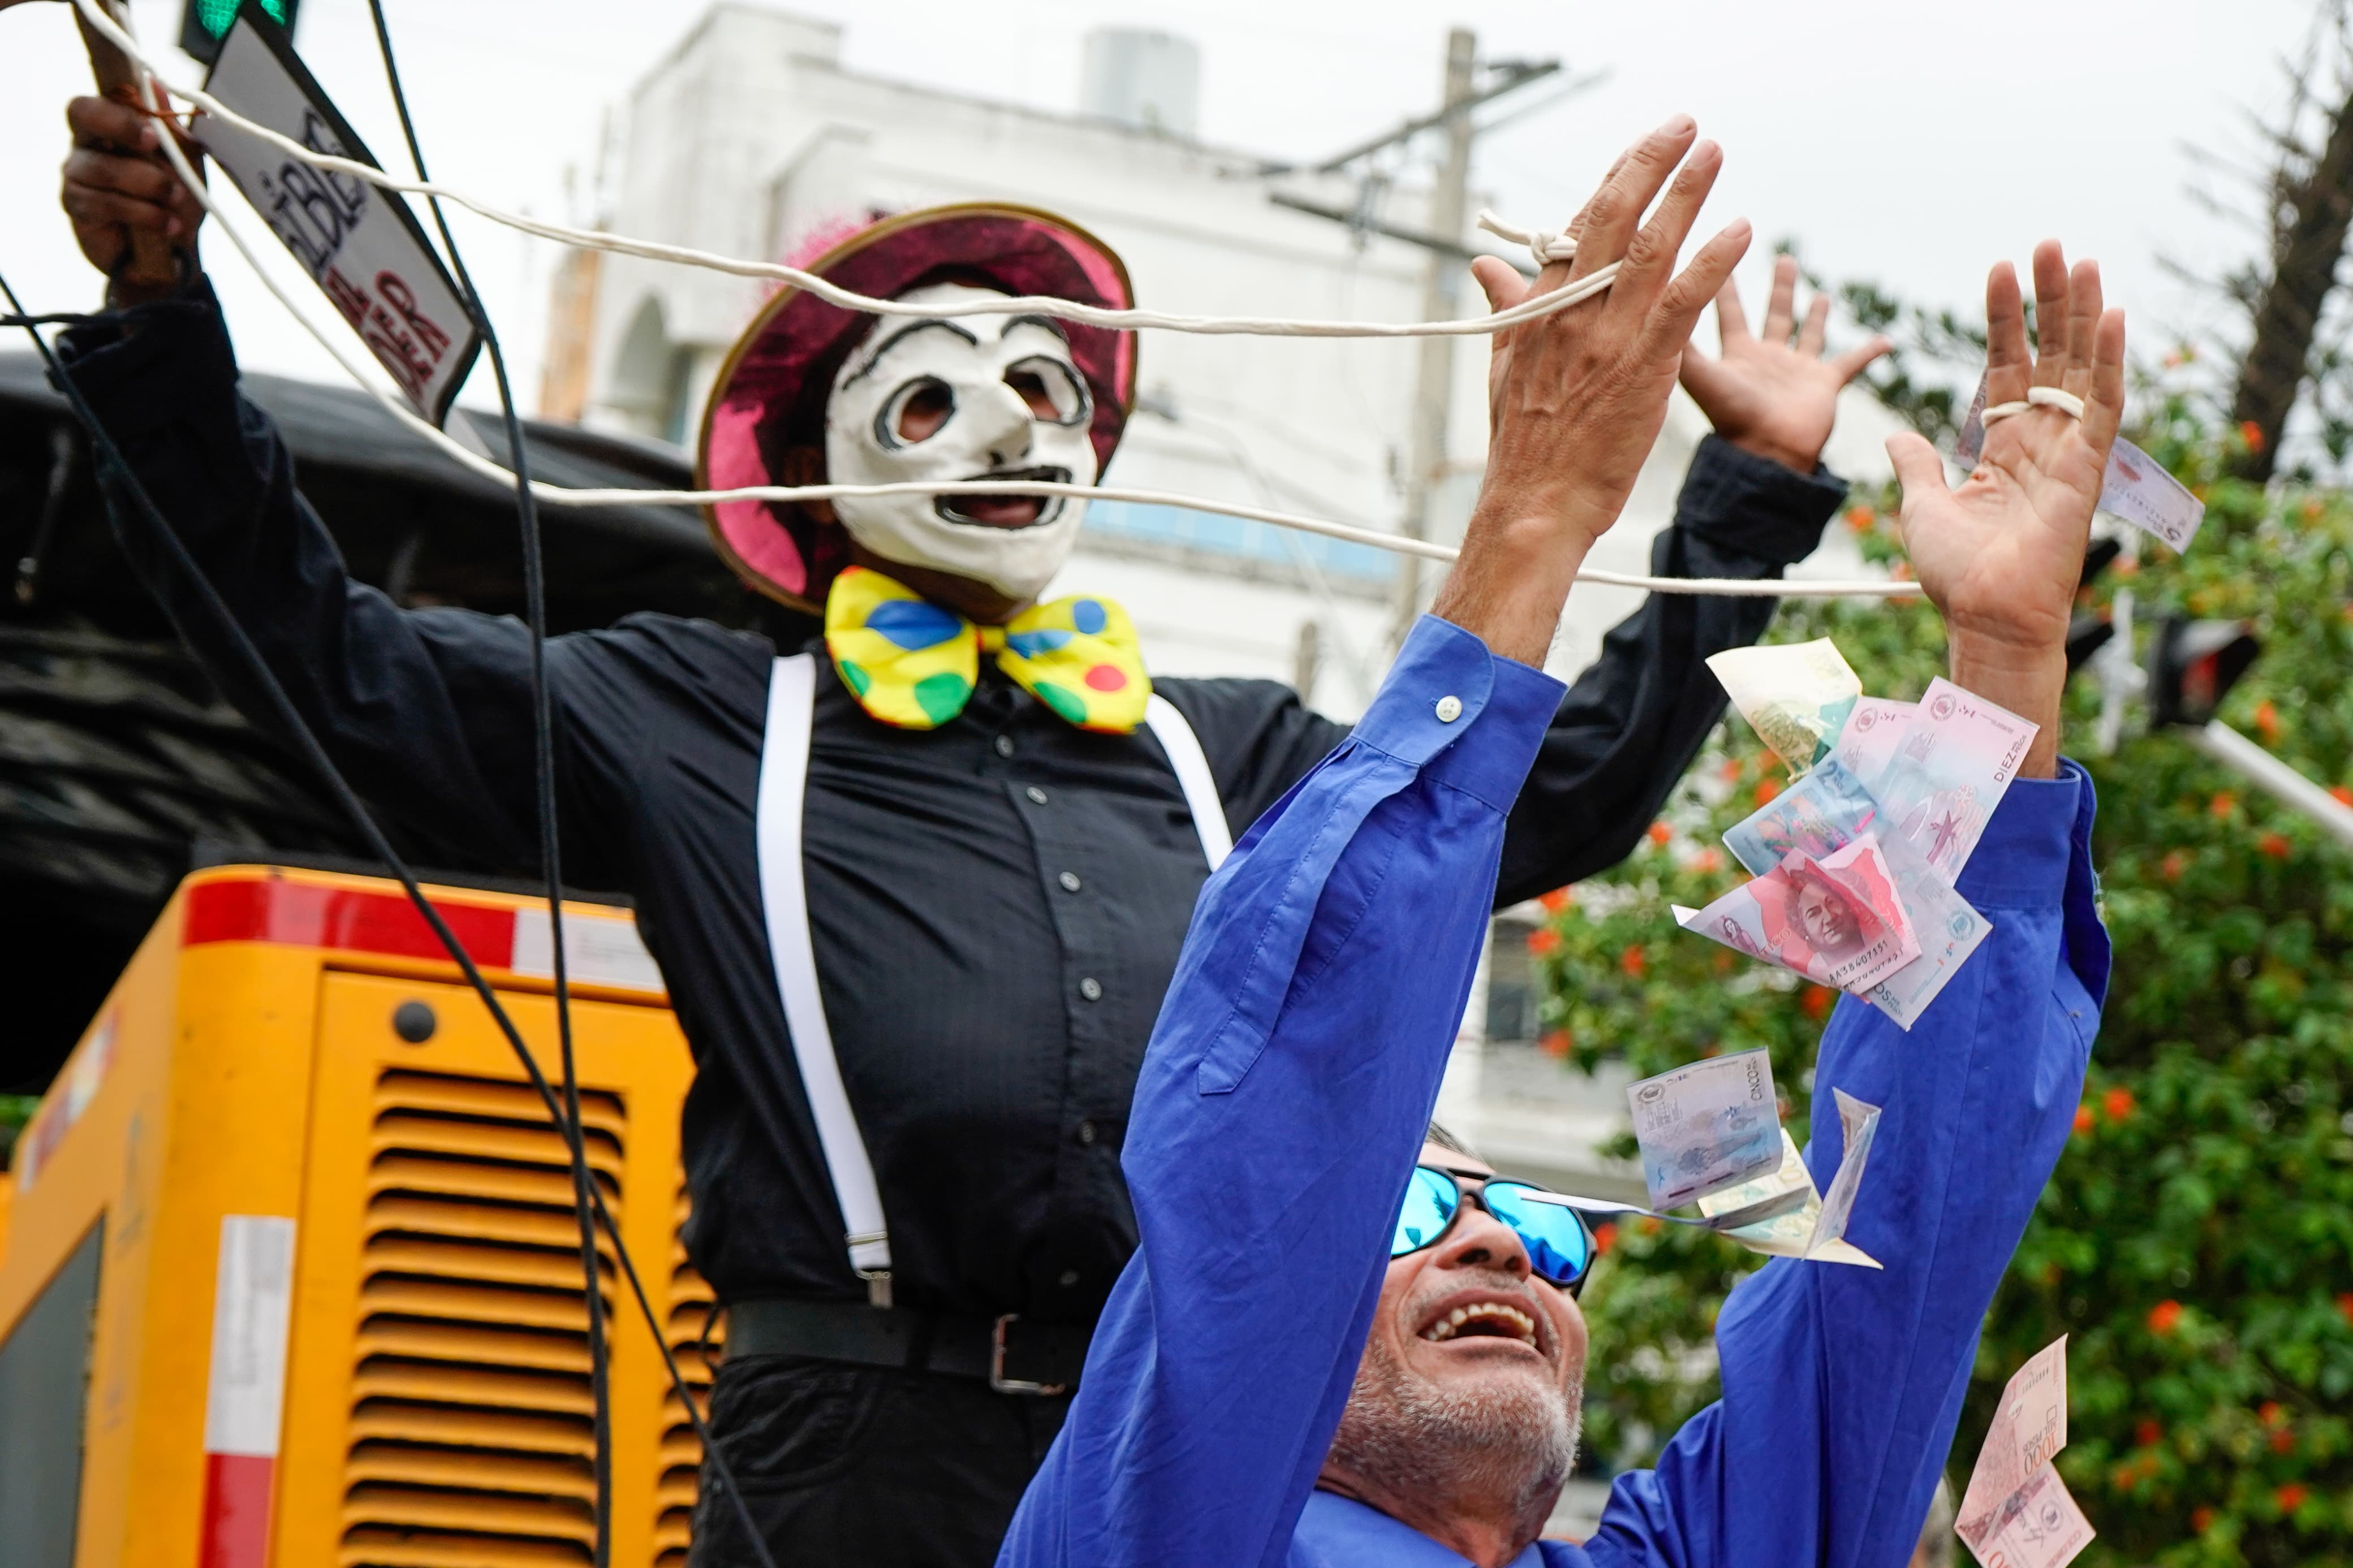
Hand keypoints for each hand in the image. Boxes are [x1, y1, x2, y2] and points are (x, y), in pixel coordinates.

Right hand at [61, 94, 204, 304]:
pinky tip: (167, 225)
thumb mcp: (185, 162)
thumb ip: (170, 127)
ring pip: (102, 166)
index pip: (102, 95)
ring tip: (176, 199)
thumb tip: (152, 83)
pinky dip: (144, 214)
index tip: (153, 125)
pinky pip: (104, 203)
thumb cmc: (176, 200)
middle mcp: (88, 142)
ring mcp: (78, 173)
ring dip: (147, 183)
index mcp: (113, 125)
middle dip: (119, 125)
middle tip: (152, 145)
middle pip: (81, 112)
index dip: (122, 103)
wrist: (176, 253)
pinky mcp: (78, 206)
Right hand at [1435, 117, 1750, 664]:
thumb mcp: (1501, 367)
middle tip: (1684, 124)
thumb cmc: (1523, 445)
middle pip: (1612, 219)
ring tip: (1713, 152)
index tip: (1642, 150)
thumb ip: (1505, 309)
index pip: (1578, 227)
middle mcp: (1571, 313)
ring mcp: (1607, 338)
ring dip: (1685, 194)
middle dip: (1650, 164)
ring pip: (1648, 249)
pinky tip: (1738, 230)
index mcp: (1539, 309)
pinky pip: (1681, 302)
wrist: (1534, 505)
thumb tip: (1486, 265)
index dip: (1615, 181)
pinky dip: (1711, 262)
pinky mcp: (1643, 369)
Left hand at [1679, 254, 1888, 473]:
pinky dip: (1869, 352)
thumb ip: (1681, 340)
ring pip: (1808, 334)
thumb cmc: (1731, 417)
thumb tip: (1657, 301)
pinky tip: (1887, 341)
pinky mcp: (1824, 386)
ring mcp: (1796, 373)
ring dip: (1815, 314)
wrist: (1765, 454)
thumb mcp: (1699, 374)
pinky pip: (1852, 364)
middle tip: (1783, 256)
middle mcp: (1766, 359)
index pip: (1727, 310)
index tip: (1722, 256)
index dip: (1724, 284)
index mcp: (1736, 354)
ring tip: (1820, 293)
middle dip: (1777, 287)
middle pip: (1773, 314)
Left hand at [1885, 241, 2123, 777]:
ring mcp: (2067, 452)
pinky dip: (2108, 360)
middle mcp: (2040, 441)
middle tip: (2048, 244)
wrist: (1982, 616)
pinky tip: (2112, 315)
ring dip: (2080, 313)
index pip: (2005, 366)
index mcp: (2002, 447)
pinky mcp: (2087, 469)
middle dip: (2047, 299)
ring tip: (2079, 259)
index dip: (2003, 319)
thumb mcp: (1920, 505)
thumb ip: (1916, 464)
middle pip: (2049, 354)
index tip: (1998, 269)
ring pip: (2079, 367)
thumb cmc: (1955, 574)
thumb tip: (1900, 436)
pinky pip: (2103, 406)